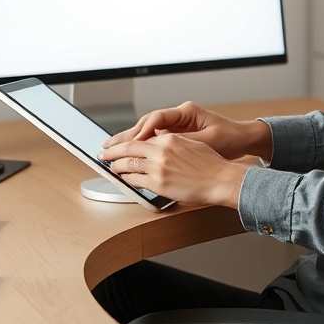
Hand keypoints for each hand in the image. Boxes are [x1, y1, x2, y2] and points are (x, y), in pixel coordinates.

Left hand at [99, 133, 246, 206]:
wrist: (221, 179)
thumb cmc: (211, 164)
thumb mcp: (190, 144)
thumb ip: (172, 143)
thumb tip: (158, 145)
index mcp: (169, 139)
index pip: (139, 139)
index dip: (125, 142)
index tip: (117, 144)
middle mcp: (161, 151)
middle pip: (129, 149)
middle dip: (112, 152)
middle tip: (103, 154)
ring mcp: (159, 168)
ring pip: (129, 165)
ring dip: (117, 166)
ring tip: (111, 167)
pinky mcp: (159, 184)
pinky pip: (136, 181)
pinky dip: (127, 180)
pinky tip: (124, 179)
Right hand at [103, 101, 271, 161]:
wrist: (243, 140)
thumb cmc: (229, 139)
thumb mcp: (205, 143)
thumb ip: (181, 145)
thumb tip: (158, 149)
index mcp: (186, 112)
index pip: (157, 118)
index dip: (142, 131)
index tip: (132, 143)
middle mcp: (179, 115)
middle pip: (147, 123)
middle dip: (127, 135)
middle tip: (108, 146)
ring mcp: (177, 124)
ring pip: (147, 131)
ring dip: (130, 141)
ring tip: (111, 149)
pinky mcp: (177, 134)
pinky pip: (154, 138)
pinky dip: (141, 146)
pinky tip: (128, 154)